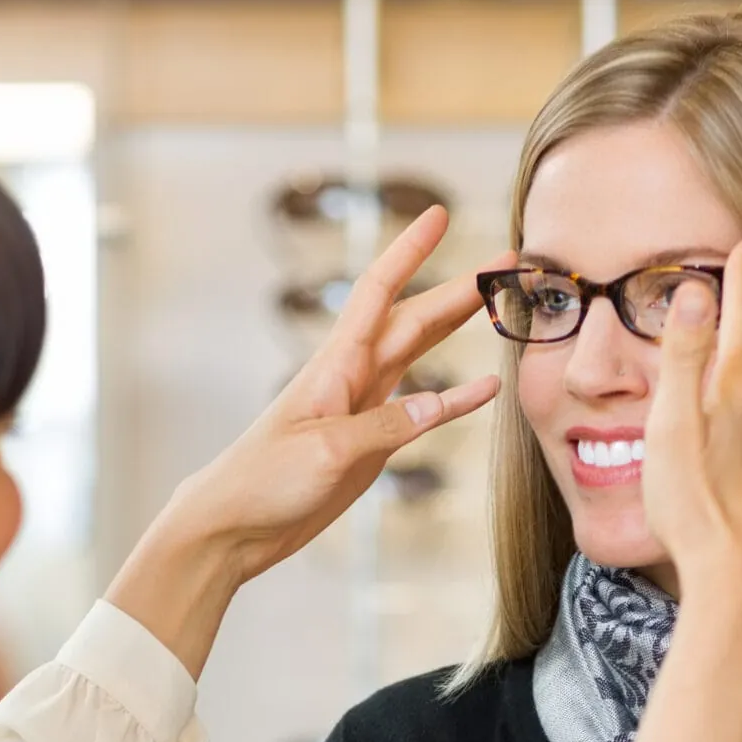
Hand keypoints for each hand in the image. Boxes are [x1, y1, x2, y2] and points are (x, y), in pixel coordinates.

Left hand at [149, 206, 503, 584]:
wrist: (237, 525)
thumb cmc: (263, 480)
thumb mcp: (325, 452)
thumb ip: (384, 426)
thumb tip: (439, 404)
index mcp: (334, 365)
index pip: (378, 291)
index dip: (409, 251)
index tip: (439, 215)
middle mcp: (353, 376)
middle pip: (414, 318)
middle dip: (457, 287)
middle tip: (505, 261)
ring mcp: (364, 407)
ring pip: (420, 353)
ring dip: (457, 326)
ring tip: (497, 302)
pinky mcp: (372, 442)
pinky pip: (423, 413)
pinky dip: (456, 401)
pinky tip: (486, 388)